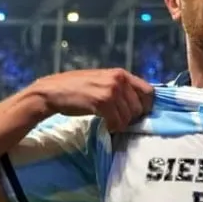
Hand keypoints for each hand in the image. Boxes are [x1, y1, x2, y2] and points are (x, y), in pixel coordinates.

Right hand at [31, 69, 154, 131]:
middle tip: (117, 119)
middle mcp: (119, 79)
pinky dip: (112, 128)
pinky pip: (117, 123)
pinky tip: (103, 123)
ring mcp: (111, 90)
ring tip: (108, 120)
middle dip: (130, 118)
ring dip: (120, 124)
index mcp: (121, 73)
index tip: (136, 114)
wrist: (52, 92)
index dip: (145, 106)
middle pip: (140, 108)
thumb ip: (120, 89)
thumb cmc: (76, 88)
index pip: (150, 92)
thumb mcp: (102, 82)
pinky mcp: (102, 102)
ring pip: (129, 117)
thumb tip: (139, 104)